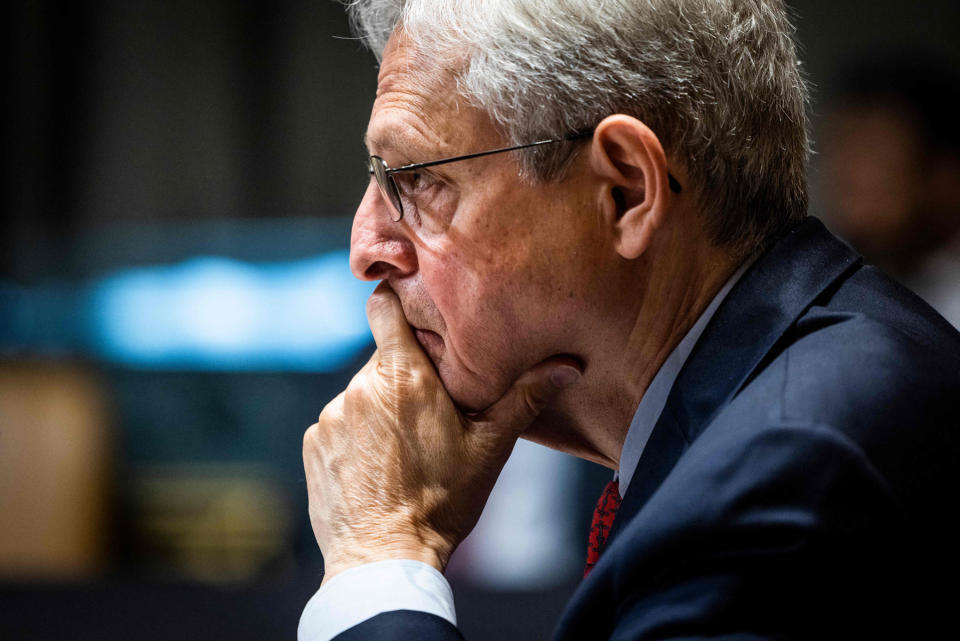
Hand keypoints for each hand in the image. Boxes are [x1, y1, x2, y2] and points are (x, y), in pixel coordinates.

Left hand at [303, 282, 580, 582]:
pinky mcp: (314, 444)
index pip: (385, 308)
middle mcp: (360, 388)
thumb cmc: (444, 503)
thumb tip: (569, 365)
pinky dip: (356, 436)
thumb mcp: (491, 448)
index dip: (398, 303)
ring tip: (405, 448)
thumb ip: (525, 397)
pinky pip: (338, 423)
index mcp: (404, 377)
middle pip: (384, 359)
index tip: (413, 310)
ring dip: (381, 408)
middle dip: (407, 376)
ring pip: (363, 393)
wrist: (386, 559)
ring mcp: (332, 416)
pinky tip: (378, 467)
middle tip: (433, 410)